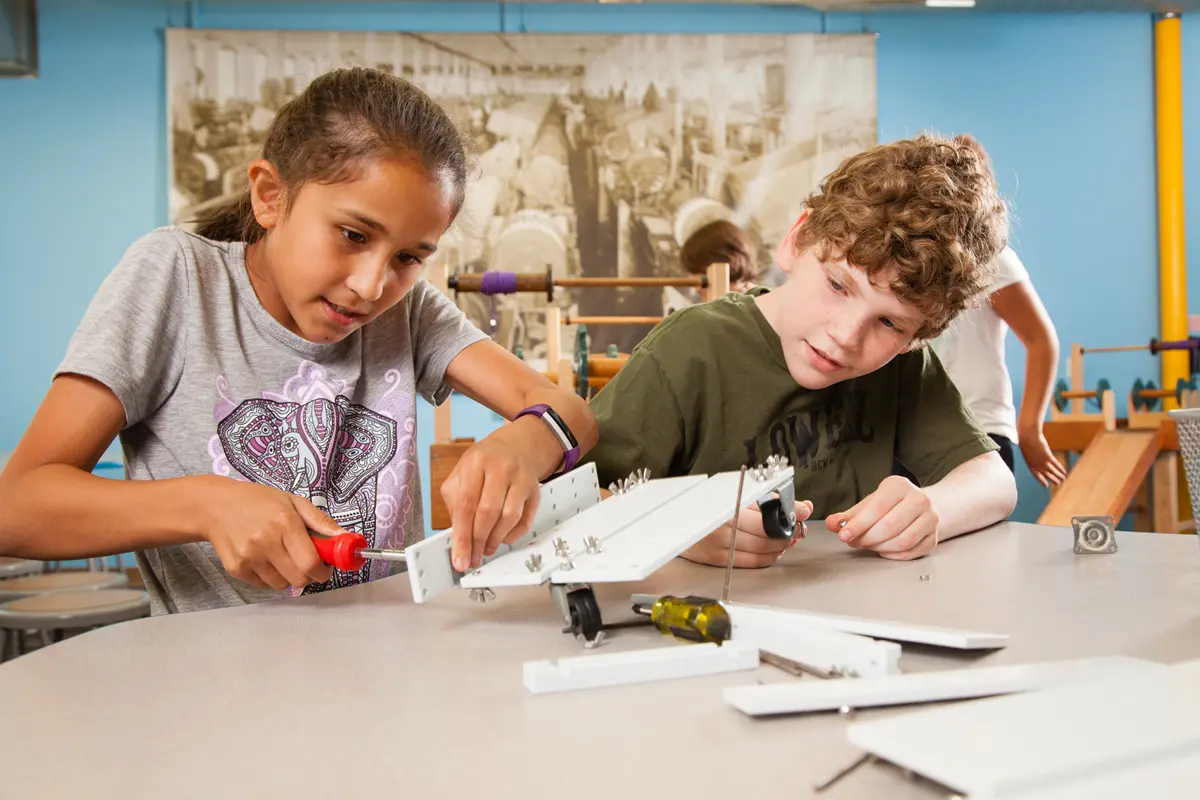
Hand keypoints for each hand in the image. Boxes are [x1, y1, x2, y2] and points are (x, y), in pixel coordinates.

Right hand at [201, 477, 338, 589]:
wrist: (215, 506)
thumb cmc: (257, 501)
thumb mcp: (292, 501)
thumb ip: (320, 521)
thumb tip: (345, 537)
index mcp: (284, 522)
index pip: (311, 562)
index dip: (323, 570)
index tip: (326, 567)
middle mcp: (266, 541)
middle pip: (299, 579)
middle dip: (309, 575)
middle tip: (306, 563)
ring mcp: (249, 557)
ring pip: (281, 585)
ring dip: (289, 576)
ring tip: (282, 557)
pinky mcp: (235, 568)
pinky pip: (263, 585)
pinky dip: (270, 577)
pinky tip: (265, 558)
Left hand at [441, 437, 540, 571]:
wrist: (513, 448)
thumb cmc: (482, 466)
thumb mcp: (460, 475)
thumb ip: (454, 503)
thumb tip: (457, 538)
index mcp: (476, 462)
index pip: (466, 504)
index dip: (462, 536)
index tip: (459, 559)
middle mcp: (501, 468)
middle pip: (488, 512)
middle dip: (478, 541)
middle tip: (472, 558)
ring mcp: (521, 478)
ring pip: (509, 518)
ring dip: (495, 540)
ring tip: (485, 548)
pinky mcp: (535, 491)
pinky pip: (525, 521)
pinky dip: (512, 535)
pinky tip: (502, 538)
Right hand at [680, 500, 811, 568]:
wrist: (670, 516)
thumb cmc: (703, 501)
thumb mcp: (734, 491)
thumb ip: (768, 498)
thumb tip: (802, 506)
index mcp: (726, 507)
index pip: (767, 517)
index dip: (790, 515)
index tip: (804, 510)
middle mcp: (721, 529)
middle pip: (766, 538)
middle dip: (787, 534)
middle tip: (796, 528)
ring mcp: (718, 546)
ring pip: (760, 553)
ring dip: (778, 547)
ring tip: (786, 539)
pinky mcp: (715, 559)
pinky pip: (749, 563)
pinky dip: (765, 558)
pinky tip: (771, 551)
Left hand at [826, 475, 937, 560]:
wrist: (920, 507)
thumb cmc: (890, 505)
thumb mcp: (868, 505)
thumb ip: (848, 516)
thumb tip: (831, 523)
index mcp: (900, 486)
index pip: (877, 507)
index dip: (859, 524)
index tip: (844, 535)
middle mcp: (920, 499)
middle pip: (890, 526)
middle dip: (867, 538)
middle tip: (854, 542)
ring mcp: (931, 519)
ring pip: (902, 541)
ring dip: (879, 547)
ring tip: (867, 545)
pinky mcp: (934, 537)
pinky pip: (910, 552)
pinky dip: (892, 555)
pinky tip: (882, 549)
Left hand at [1018, 424, 1066, 486]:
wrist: (1028, 436)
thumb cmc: (1026, 440)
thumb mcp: (1027, 449)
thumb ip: (1032, 454)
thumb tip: (1035, 453)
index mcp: (1029, 463)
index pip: (1036, 475)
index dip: (1041, 480)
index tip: (1046, 486)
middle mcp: (1036, 464)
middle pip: (1045, 474)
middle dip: (1052, 479)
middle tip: (1057, 484)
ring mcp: (1042, 461)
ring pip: (1052, 471)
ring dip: (1058, 475)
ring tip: (1063, 479)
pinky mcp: (1048, 456)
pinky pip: (1055, 464)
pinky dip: (1060, 468)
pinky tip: (1064, 471)